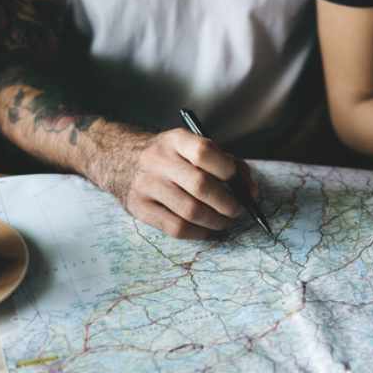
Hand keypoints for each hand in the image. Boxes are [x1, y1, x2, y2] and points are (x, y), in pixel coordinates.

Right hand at [112, 129, 246, 238]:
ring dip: (216, 221)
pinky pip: (176, 228)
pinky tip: (207, 230)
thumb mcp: (194, 148)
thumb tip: (251, 192)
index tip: (239, 183)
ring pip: (190, 211)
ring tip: (225, 222)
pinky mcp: (139, 208)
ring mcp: (146, 185)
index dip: (228, 170)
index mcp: (175, 140)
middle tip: (237, 210)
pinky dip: (199, 233)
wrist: (120, 160)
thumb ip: (228, 165)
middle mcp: (158, 160)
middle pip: (200, 185)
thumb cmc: (171, 158)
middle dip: (227, 203)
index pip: (204, 152)